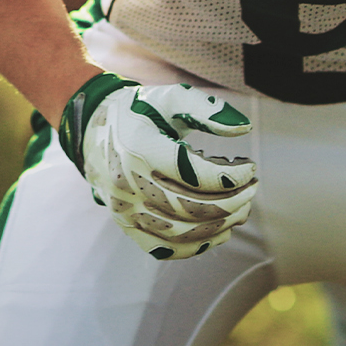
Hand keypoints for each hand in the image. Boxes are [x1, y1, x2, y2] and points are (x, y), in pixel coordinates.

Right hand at [54, 73, 256, 258]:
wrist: (93, 129)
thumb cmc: (140, 112)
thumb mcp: (170, 97)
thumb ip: (207, 108)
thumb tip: (244, 127)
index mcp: (137, 147)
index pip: (193, 174)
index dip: (230, 176)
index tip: (249, 167)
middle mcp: (127, 182)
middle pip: (191, 207)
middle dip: (233, 201)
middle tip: (252, 188)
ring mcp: (124, 208)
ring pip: (182, 232)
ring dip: (221, 224)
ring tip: (242, 207)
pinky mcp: (126, 224)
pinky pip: (164, 248)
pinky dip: (197, 245)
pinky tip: (219, 230)